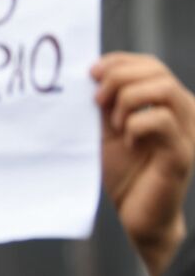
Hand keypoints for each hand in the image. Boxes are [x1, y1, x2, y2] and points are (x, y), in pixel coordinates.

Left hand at [92, 53, 194, 275]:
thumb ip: (105, 103)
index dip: (119, 62)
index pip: (150, 64)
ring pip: (163, 89)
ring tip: (115, 125)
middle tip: (96, 102)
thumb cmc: (123, 171)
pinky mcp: (182, 153)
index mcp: (167, 103)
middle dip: (118, 78)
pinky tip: (128, 143)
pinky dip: (135, 126)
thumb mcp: (108, 129)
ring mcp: (187, 131)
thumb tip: (91, 72)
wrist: (136, 214)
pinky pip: (160, 121)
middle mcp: (184, 112)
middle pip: (157, 71)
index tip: (91, 73)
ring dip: (128, 100)